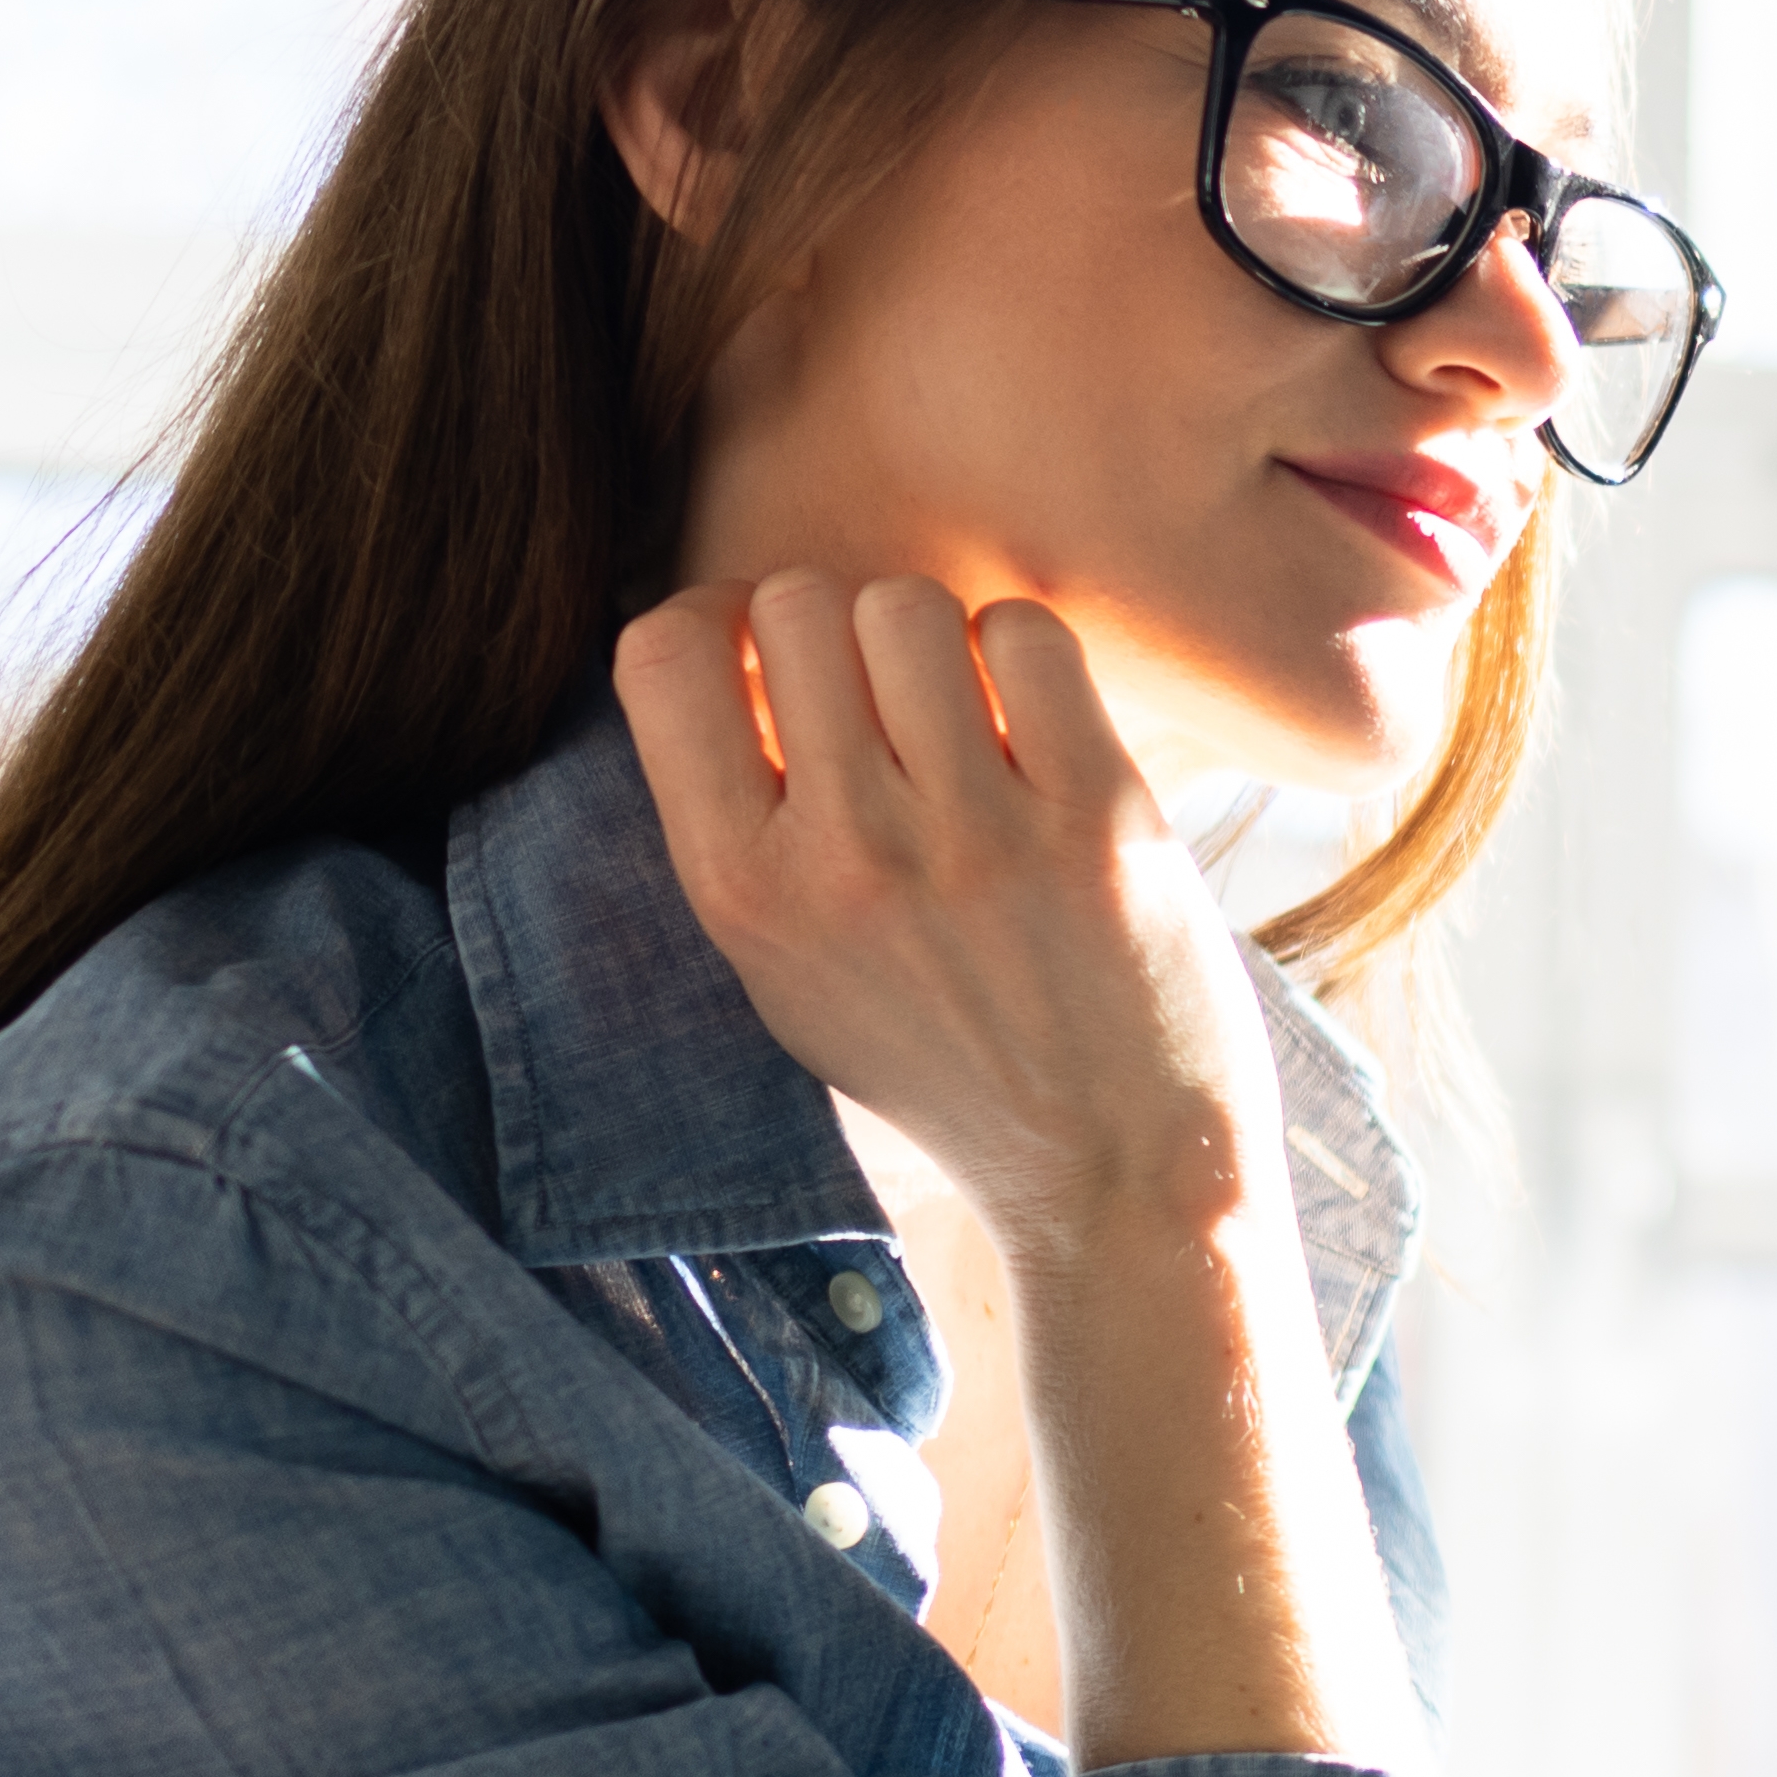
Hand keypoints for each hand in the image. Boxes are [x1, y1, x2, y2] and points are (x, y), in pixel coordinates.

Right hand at [612, 571, 1272, 1259]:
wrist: (1113, 1172)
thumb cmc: (947, 1063)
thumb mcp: (788, 974)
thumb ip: (738, 825)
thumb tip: (718, 646)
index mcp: (744, 894)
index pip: (663, 655)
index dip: (717, 623)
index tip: (766, 661)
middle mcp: (846, 856)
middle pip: (796, 604)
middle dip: (835, 629)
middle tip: (884, 698)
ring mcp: (974, 833)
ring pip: (907, 605)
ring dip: (935, 639)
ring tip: (964, 717)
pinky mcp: (1095, 815)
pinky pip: (1027, 635)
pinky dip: (1027, 655)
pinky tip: (1037, 725)